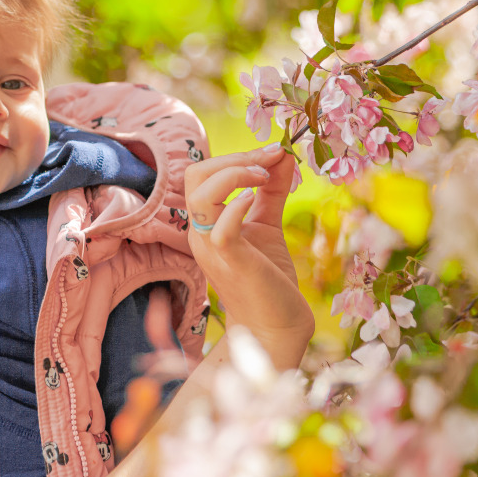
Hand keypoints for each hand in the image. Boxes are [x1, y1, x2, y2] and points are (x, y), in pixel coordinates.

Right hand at [183, 144, 312, 366]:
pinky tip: (257, 198)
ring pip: (201, 195)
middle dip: (233, 158)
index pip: (202, 173)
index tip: (274, 150)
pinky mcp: (231, 262)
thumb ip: (272, 189)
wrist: (275, 326)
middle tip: (269, 159)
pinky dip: (238, 204)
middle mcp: (201, 233)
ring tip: (264, 176)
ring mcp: (212, 248)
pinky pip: (221, 227)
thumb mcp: (268, 224)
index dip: (236, 155)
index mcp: (205, 223)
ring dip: (235, 174)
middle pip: (195, 175)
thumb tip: (282, 153)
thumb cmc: (269, 278)